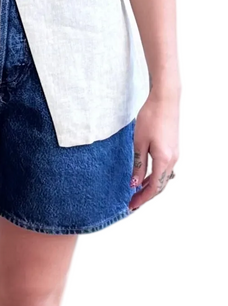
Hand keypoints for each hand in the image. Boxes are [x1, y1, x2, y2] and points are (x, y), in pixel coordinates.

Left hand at [129, 89, 179, 211]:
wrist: (165, 100)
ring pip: (163, 178)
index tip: (131, 205)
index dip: (142, 198)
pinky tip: (146, 176)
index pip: (154, 187)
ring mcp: (174, 154)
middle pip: (160, 185)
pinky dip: (155, 176)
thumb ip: (138, 164)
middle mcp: (172, 160)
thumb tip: (135, 183)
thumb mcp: (139, 142)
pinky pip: (165, 169)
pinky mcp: (173, 148)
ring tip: (137, 191)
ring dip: (151, 186)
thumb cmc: (151, 118)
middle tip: (132, 202)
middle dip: (146, 195)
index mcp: (163, 160)